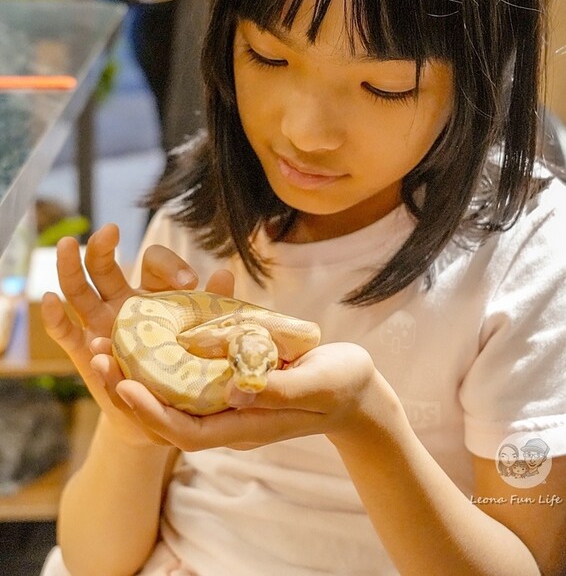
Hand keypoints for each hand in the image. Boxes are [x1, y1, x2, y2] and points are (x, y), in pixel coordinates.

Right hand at [41, 223, 233, 445]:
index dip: (170, 265)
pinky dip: (53, 317)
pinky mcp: (85, 353)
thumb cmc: (184, 365)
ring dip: (69, 267)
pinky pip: (65, 333)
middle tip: (110, 230)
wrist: (162, 410)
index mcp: (151, 292)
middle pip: (104, 266)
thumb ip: (211, 306)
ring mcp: (99, 326)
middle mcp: (120, 303)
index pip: (153, 262)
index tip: (190, 282)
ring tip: (66, 244)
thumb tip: (226, 274)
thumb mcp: (200, 335)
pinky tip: (47, 299)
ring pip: (78, 290)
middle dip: (103, 247)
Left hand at [93, 341, 393, 451]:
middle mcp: (227, 417)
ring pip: (172, 392)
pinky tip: (151, 330)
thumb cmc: (339, 387)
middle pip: (166, 414)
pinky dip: (167, 356)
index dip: (150, 411)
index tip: (123, 385)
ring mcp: (227, 400)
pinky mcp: (231, 379)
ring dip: (140, 371)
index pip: (184, 431)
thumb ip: (275, 389)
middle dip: (130, 390)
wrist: (355, 389)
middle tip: (99, 355)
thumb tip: (234, 389)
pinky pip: (190, 373)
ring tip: (110, 342)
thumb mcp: (314, 386)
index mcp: (243, 426)